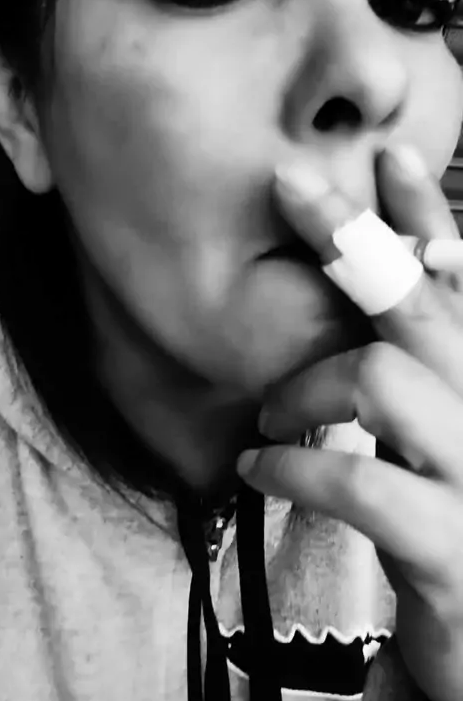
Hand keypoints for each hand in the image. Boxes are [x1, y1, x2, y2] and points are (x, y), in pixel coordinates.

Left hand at [237, 146, 462, 700]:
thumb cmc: (459, 525)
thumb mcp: (444, 440)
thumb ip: (415, 373)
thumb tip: (375, 301)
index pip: (461, 278)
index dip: (426, 213)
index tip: (386, 154)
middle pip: (419, 302)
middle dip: (352, 238)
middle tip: (290, 188)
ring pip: (383, 379)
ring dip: (308, 385)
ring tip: (269, 412)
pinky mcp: (450, 546)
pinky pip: (360, 483)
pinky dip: (295, 467)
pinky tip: (257, 468)